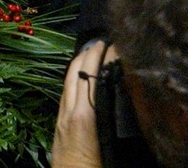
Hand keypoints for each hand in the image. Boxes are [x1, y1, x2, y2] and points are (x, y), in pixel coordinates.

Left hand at [52, 41, 117, 167]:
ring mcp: (62, 119)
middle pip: (74, 73)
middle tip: (103, 41)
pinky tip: (83, 80)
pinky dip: (74, 80)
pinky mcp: (59, 126)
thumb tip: (128, 99)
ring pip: (67, 82)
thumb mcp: (112, 146)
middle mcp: (69, 113)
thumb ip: (118, 120)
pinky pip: (65, 94)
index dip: (99, 56)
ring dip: (79, 64)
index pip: (89, 76)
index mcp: (83, 117)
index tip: (113, 44)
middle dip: (87, 53)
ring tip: (93, 53)